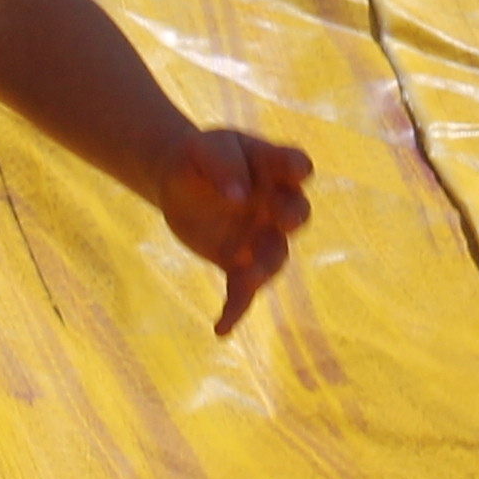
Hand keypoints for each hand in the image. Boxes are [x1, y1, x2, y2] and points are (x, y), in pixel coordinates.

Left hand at [160, 127, 316, 335]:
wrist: (179, 182)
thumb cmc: (200, 159)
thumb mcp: (205, 149)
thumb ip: (223, 165)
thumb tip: (238, 197)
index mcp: (272, 165)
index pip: (293, 164)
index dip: (297, 167)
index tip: (299, 170)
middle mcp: (275, 203)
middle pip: (295, 212)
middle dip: (293, 217)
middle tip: (286, 219)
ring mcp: (261, 236)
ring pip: (274, 256)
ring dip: (265, 267)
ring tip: (248, 278)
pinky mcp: (241, 263)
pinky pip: (244, 289)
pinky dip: (235, 310)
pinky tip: (221, 329)